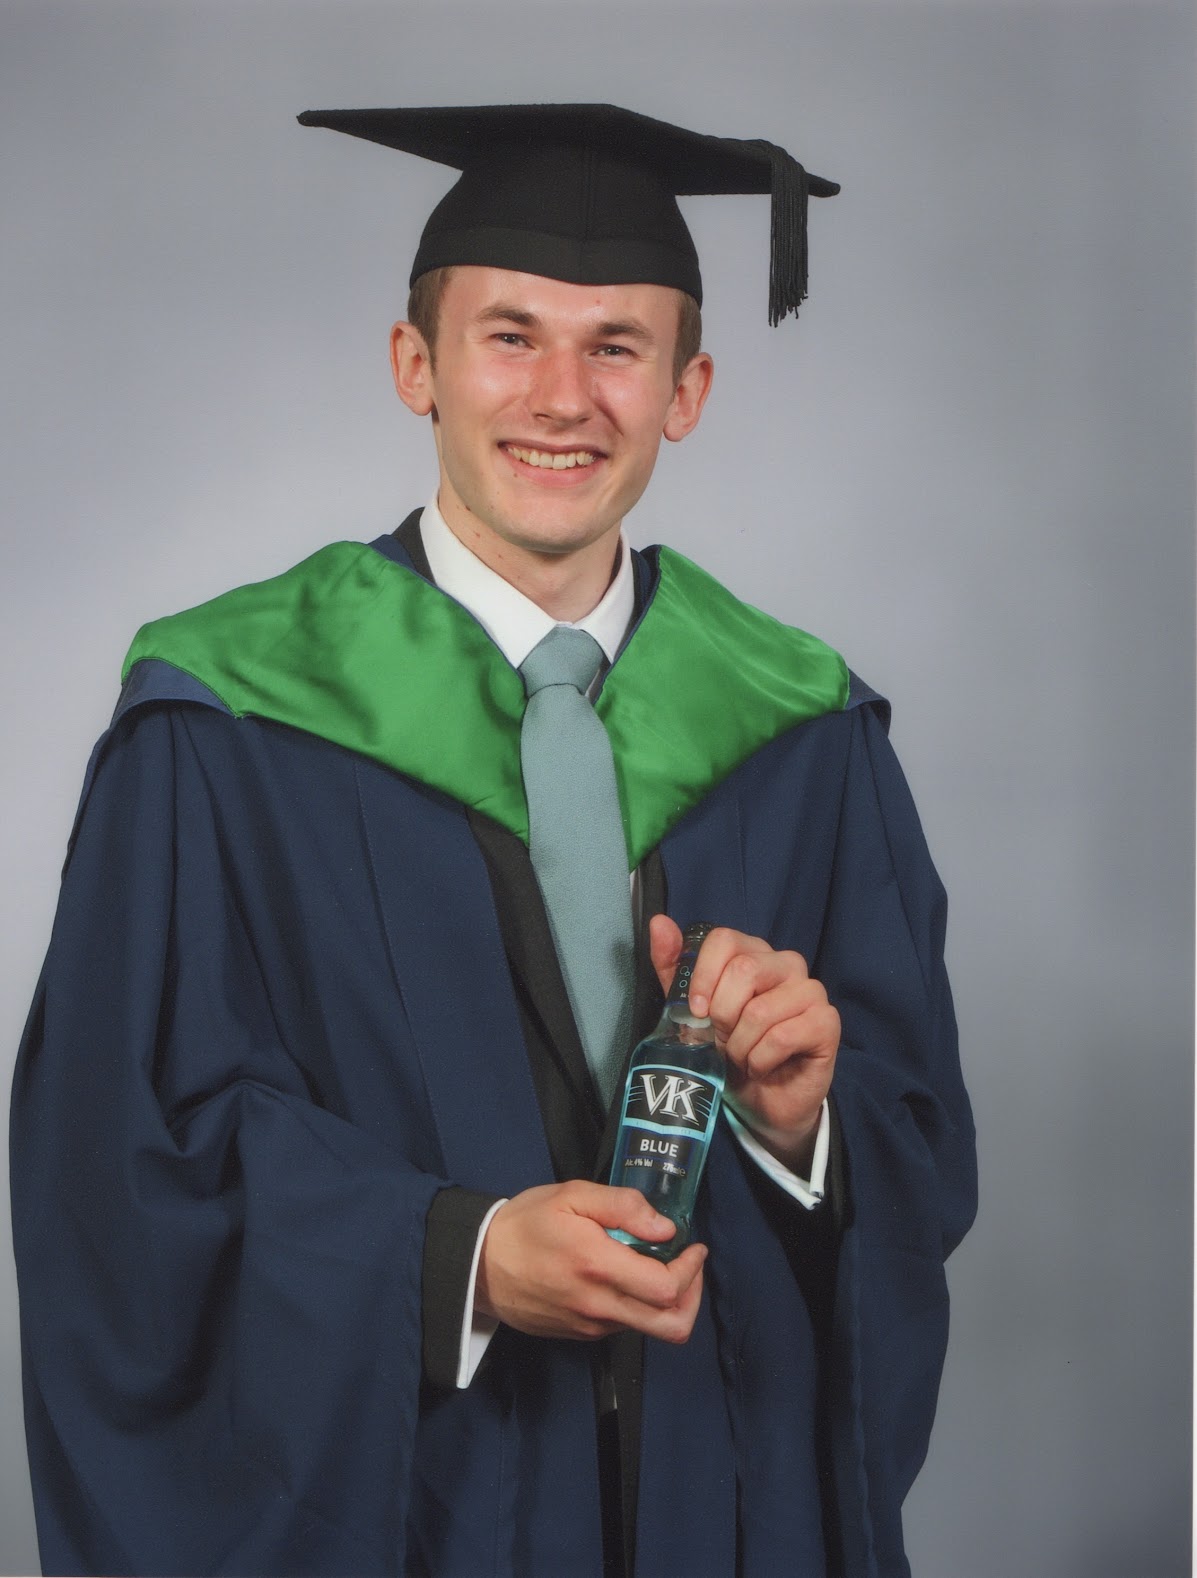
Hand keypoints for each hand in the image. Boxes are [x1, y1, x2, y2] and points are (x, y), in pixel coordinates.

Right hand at [475, 1180, 706, 1342]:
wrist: (478, 1265)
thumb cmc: (525, 1224)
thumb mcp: (570, 1196)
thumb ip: (622, 1206)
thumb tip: (665, 1229)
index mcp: (598, 1267)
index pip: (666, 1289)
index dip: (691, 1271)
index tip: (693, 1247)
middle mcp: (598, 1306)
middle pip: (670, 1326)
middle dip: (692, 1296)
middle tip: (688, 1266)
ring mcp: (590, 1326)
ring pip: (648, 1328)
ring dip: (665, 1301)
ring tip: (656, 1266)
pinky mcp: (580, 1335)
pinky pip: (622, 1326)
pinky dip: (637, 1305)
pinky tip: (624, 1277)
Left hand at [649, 916, 838, 1173]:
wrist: (761, 1100)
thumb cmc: (728, 1050)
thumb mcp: (691, 1011)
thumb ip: (674, 969)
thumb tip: (659, 923)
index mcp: (754, 953)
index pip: (724, 939)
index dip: (703, 976)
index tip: (696, 1010)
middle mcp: (786, 964)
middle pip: (743, 970)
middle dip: (721, 1015)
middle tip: (722, 1039)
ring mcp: (811, 991)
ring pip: (760, 1010)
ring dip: (739, 1045)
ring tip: (741, 1057)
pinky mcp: (827, 1022)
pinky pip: (782, 1036)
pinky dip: (760, 1060)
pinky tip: (761, 1067)